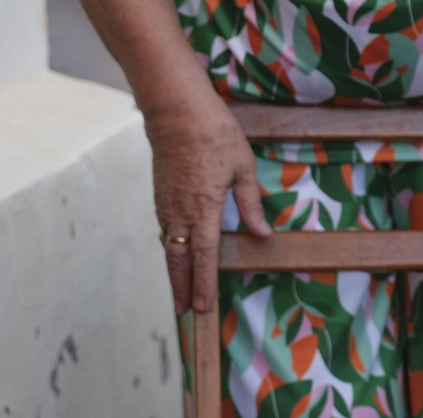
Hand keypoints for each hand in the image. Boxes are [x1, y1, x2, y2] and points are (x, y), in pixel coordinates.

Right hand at [145, 94, 271, 313]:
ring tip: (178, 290)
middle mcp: (180, 211)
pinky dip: (170, 247)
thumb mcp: (242, 167)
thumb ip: (250, 204)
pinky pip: (165, 228)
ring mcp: (166, 202)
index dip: (203, 283)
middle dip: (181, 287)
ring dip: (173, 270)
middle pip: (179, 258)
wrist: (175, 111)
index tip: (201, 305)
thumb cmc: (214, 134)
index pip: (203, 255)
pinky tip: (175, 254)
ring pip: (169, 245)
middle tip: (183, 311)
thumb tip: (262, 233)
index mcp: (204, 208)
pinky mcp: (160, 193)